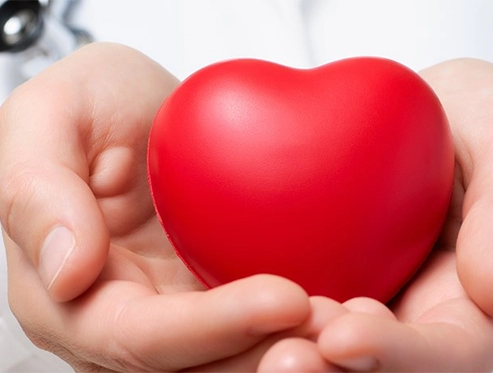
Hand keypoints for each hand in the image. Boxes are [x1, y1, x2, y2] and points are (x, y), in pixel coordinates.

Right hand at [0, 42, 320, 372]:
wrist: (146, 105)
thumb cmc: (95, 104)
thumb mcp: (51, 118)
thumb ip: (38, 192)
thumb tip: (67, 274)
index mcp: (69, 295)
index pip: (138, 337)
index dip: (210, 328)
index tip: (285, 297)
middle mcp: (125, 320)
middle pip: (196, 367)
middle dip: (268, 352)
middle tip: (339, 325)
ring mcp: (177, 312)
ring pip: (234, 360)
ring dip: (294, 350)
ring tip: (355, 322)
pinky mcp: (219, 295)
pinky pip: (261, 326)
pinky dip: (302, 326)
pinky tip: (350, 306)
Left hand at [259, 59, 492, 372]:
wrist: (413, 105)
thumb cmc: (474, 120)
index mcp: (469, 296)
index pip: (446, 353)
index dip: (398, 355)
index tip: (345, 337)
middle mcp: (413, 306)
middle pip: (375, 364)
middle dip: (328, 365)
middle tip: (282, 357)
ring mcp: (363, 287)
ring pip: (324, 340)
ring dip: (290, 347)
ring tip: (254, 341)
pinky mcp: (321, 265)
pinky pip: (290, 296)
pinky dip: (265, 308)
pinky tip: (233, 296)